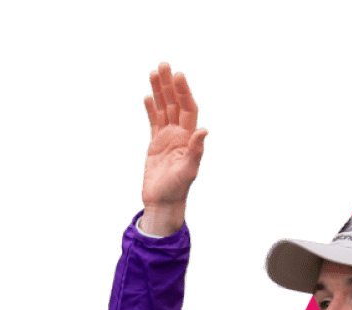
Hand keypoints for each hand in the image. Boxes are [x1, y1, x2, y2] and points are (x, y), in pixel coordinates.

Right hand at [140, 62, 208, 234]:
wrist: (163, 201)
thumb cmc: (177, 188)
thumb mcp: (188, 170)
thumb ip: (195, 150)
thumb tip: (204, 130)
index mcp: (188, 139)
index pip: (188, 110)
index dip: (184, 93)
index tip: (178, 76)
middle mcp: (179, 136)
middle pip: (175, 104)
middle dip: (170, 85)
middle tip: (164, 65)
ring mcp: (167, 139)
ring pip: (163, 109)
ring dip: (159, 92)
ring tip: (154, 72)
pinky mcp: (155, 144)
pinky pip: (153, 122)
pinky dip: (151, 109)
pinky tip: (147, 97)